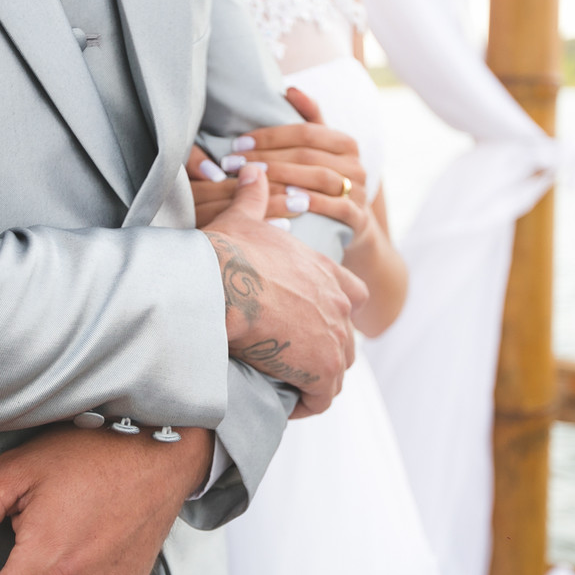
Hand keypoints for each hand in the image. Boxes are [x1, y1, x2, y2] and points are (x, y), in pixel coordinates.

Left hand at [187, 88, 370, 240]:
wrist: (351, 224)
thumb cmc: (323, 181)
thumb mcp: (318, 150)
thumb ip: (308, 119)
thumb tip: (290, 89)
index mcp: (345, 143)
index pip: (305, 132)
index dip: (270, 136)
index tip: (238, 144)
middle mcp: (356, 165)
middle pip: (308, 155)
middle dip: (267, 158)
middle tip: (234, 165)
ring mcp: (360, 192)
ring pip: (320, 178)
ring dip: (283, 178)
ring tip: (252, 182)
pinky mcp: (358, 218)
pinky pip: (335, 207)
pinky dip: (311, 203)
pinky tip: (284, 201)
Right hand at [203, 162, 367, 417]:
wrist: (221, 287)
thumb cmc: (227, 254)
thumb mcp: (244, 219)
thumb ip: (254, 197)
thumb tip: (252, 170)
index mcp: (324, 271)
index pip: (354, 294)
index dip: (335, 311)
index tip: (309, 324)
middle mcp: (338, 304)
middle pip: (346, 338)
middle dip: (323, 351)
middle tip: (291, 360)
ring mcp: (334, 338)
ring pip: (336, 371)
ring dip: (315, 380)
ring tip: (285, 385)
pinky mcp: (321, 370)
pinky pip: (322, 398)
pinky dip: (306, 404)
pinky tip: (283, 403)